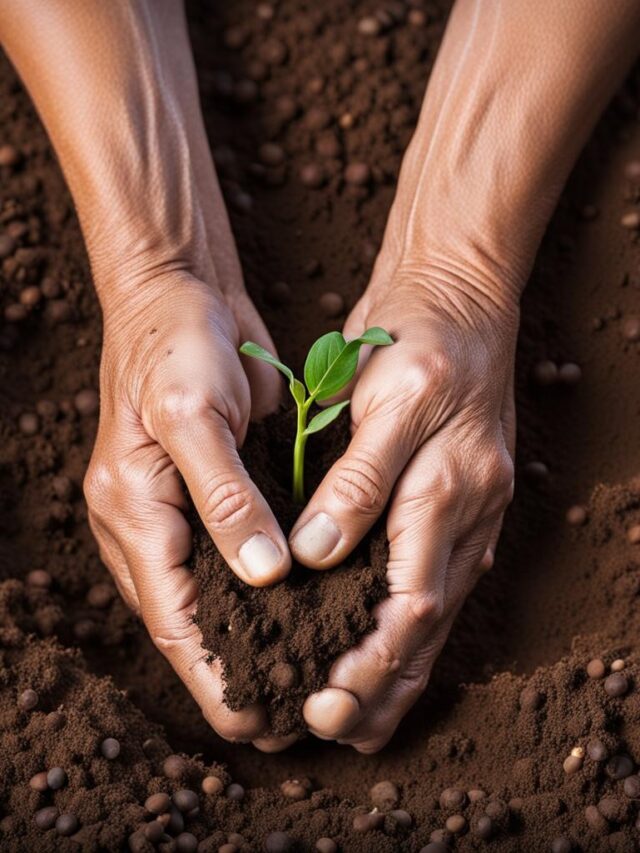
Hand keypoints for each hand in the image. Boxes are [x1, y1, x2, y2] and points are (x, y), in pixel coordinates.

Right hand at [84, 272, 292, 748]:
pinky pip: (236, 559)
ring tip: (307, 677)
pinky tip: (307, 612)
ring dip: (255, 638)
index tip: (255, 721)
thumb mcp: (196, 416)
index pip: (172, 617)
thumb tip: (264, 576)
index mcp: (133, 513)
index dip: (211, 675)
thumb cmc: (177, 347)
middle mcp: (153, 525)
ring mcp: (184, 512)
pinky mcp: (217, 494)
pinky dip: (266, 592)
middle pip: (192, 621)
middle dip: (237, 668)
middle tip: (293, 711)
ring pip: (216, 597)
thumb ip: (225, 499)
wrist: (181, 295)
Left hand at [291, 261, 516, 751]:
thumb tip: (313, 556)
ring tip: (352, 720)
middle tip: (327, 726)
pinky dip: (401, 633)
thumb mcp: (390, 400)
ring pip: (431, 617)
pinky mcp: (451, 510)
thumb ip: (358, 482)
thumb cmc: (423, 342)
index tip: (323, 696)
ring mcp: (466, 518)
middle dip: (378, 684)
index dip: (369, 659)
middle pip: (424, 628)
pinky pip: (430, 585)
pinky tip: (375, 657)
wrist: (461, 301)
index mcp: (451, 494)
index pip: (411, 604)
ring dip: (393, 672)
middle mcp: (467, 520)